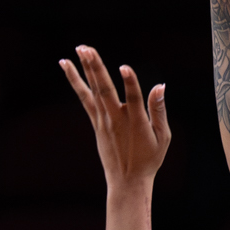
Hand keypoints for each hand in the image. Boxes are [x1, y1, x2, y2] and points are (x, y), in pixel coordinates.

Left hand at [59, 46, 169, 188]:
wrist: (127, 181)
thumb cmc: (149, 159)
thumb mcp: (163, 136)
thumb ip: (159, 110)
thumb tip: (160, 86)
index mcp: (136, 123)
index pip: (133, 99)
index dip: (130, 83)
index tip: (125, 68)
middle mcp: (116, 120)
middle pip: (104, 91)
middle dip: (95, 68)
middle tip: (86, 48)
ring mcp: (103, 121)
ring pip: (93, 91)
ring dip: (85, 69)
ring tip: (79, 49)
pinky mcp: (96, 123)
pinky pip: (85, 99)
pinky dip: (76, 82)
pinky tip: (67, 66)